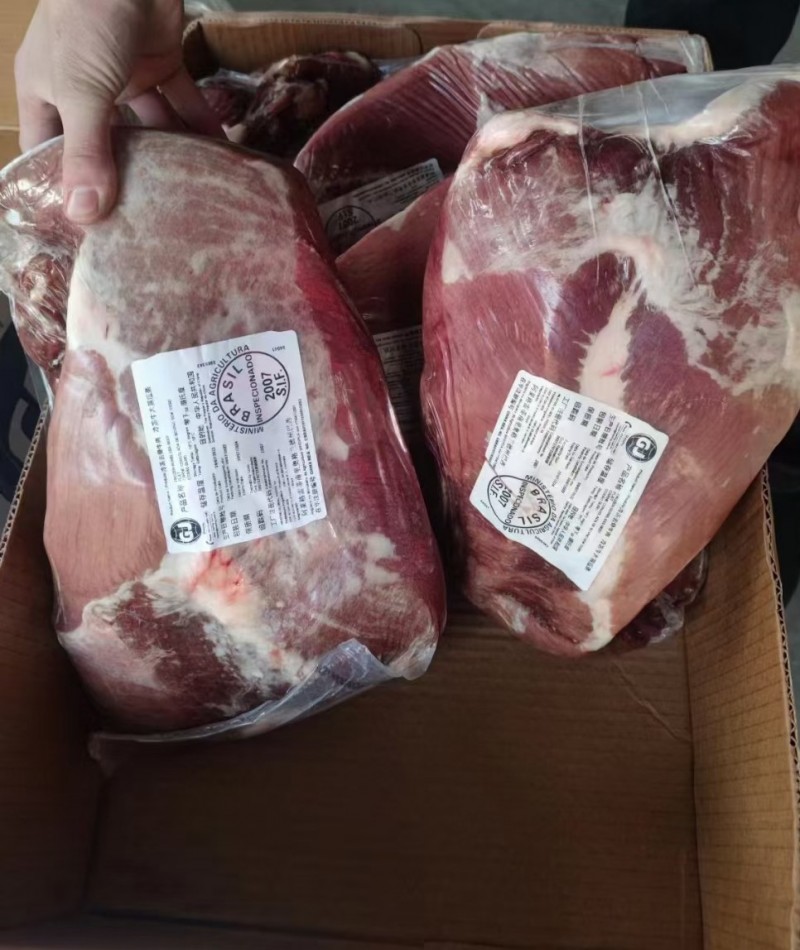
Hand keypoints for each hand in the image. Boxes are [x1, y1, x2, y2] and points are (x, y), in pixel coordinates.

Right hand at [15, 0, 221, 223]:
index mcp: (45, 93)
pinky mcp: (160, 60)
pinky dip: (199, 122)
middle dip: (123, 178)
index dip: (64, 186)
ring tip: (187, 195)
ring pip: (147, 126)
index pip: (48, 151)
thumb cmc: (88, 21)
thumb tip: (84, 214)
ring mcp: (123, 74)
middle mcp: (82, 87)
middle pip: (103, 144)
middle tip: (147, 221)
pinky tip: (219, 153)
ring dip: (168, 155)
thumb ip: (87, 152)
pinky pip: (182, 100)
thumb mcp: (79, 92)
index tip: (88, 228)